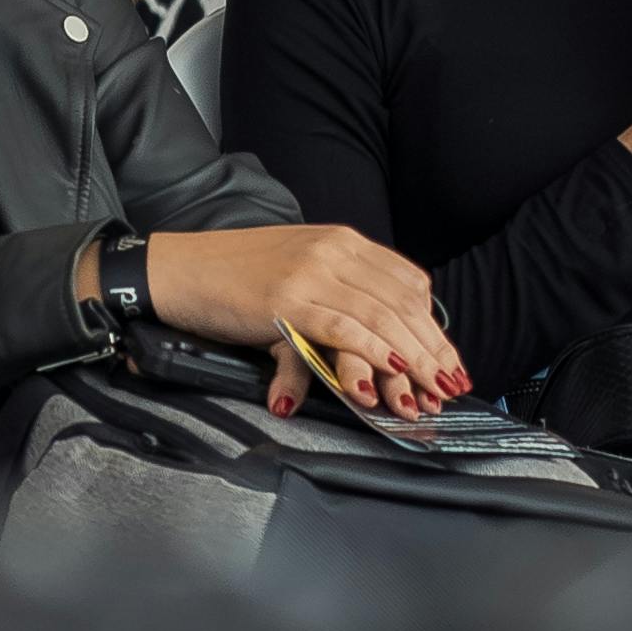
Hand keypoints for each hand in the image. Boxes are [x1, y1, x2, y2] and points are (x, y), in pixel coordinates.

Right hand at [142, 220, 467, 414]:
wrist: (179, 269)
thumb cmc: (233, 278)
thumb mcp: (297, 277)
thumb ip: (338, 296)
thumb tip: (375, 337)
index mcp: (341, 241)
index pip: (407, 282)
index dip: (434, 326)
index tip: (449, 361)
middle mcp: (334, 251)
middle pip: (402, 302)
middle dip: (433, 349)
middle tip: (452, 385)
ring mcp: (312, 273)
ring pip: (381, 316)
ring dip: (414, 358)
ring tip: (433, 389)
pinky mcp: (287, 300)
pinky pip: (344, 326)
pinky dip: (374, 350)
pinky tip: (394, 369)